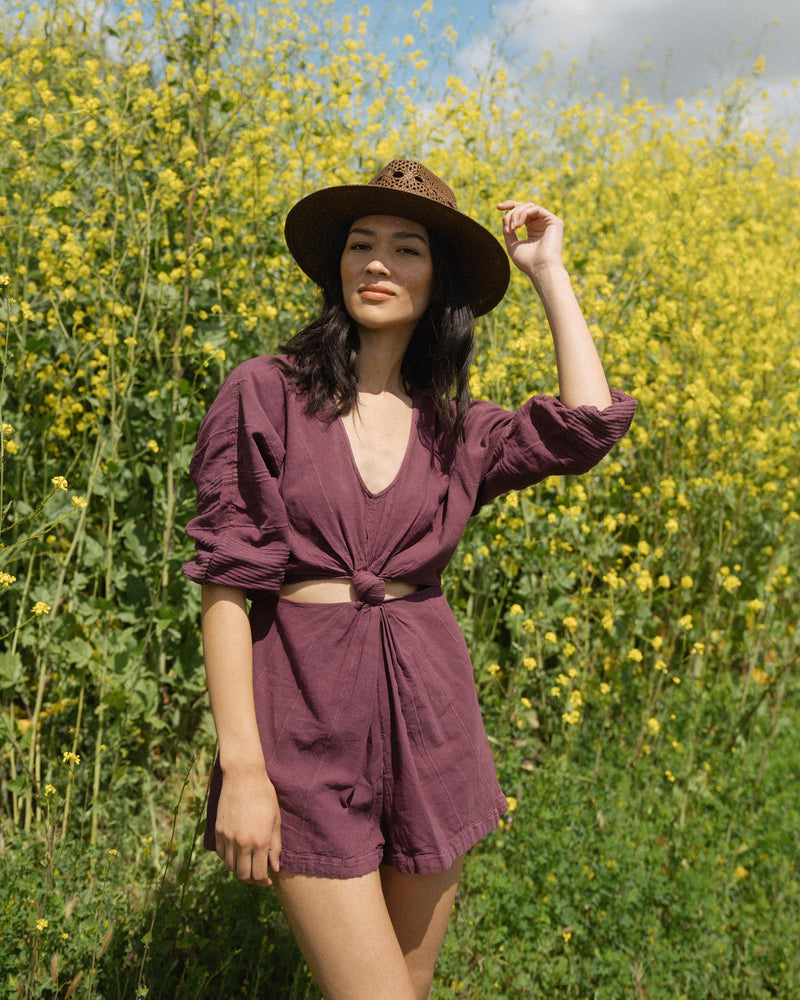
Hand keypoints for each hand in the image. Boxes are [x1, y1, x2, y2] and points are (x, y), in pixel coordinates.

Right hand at [214, 766, 281, 886]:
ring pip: (231, 867)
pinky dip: (229, 858)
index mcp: (260, 841)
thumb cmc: (264, 796)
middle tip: (258, 876)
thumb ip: (275, 846)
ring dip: (240, 869)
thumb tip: (274, 867)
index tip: (267, 881)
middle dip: (252, 880)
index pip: (259, 874)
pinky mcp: (218, 831)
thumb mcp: (275, 820)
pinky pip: (221, 854)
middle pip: (243, 875)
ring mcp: (228, 837)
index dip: (263, 882)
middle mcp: (242, 843)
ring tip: (248, 864)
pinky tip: (237, 853)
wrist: (243, 777)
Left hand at [497, 201, 564, 282]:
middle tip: (507, 226)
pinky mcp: (554, 221)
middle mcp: (541, 224)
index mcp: (533, 230)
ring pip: (528, 206)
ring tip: (512, 229)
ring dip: (516, 215)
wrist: (540, 269)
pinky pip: (535, 209)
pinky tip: (518, 225)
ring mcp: (548, 222)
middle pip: (524, 206)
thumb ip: (508, 231)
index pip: (522, 212)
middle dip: (511, 210)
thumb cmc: (527, 262)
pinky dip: (523, 214)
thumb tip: (505, 217)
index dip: (509, 206)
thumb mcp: (512, 245)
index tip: (498, 207)